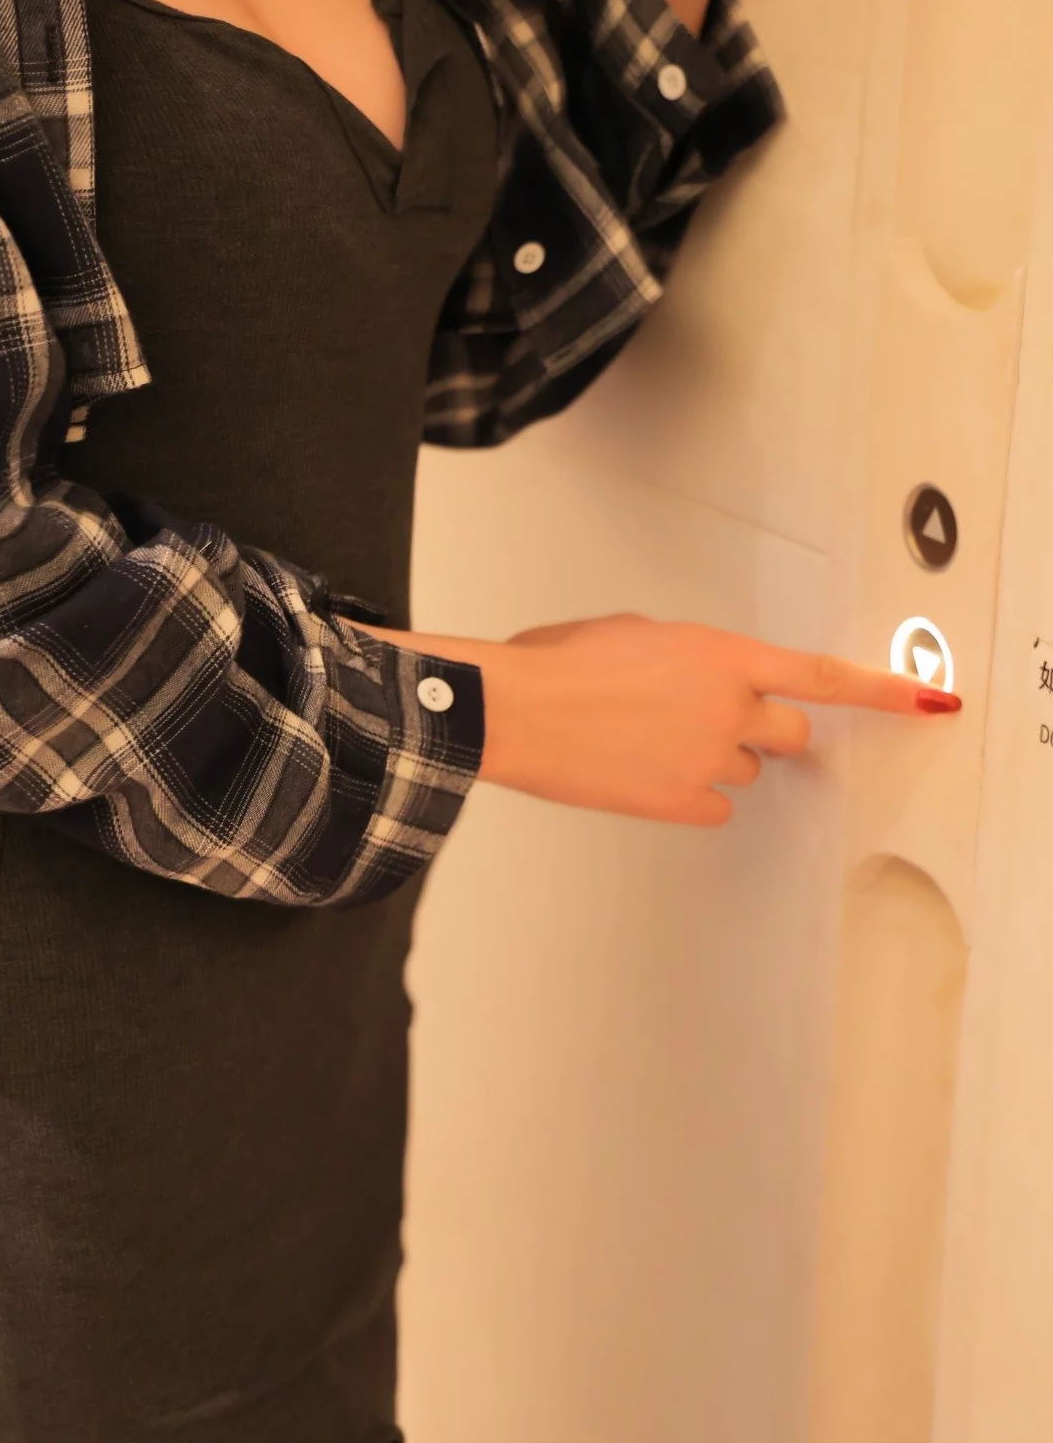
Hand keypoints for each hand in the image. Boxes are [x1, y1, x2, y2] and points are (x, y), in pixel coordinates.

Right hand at [482, 612, 957, 828]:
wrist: (516, 710)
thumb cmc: (559, 666)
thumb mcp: (637, 635)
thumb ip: (692, 656)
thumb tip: (701, 678)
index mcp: (721, 655)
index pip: (821, 676)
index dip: (881, 690)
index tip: (926, 701)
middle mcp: (728, 707)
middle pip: (791, 736)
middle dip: (765, 732)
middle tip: (716, 724)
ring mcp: (708, 759)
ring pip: (745, 772)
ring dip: (714, 760)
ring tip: (649, 743)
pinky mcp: (682, 802)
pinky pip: (714, 807)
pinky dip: (689, 796)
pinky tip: (645, 774)